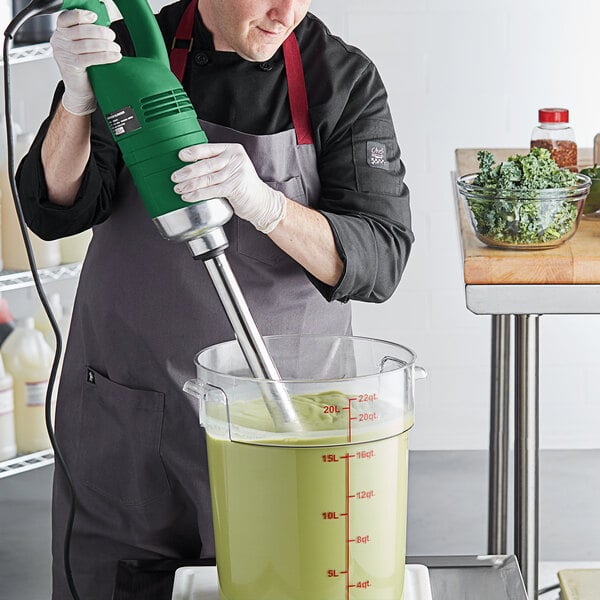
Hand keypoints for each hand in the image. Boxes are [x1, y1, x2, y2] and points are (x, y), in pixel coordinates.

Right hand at [50, 9, 121, 115]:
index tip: (95, 17)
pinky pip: (90, 58)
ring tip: (116, 48)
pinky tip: (115, 56)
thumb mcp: (82, 47)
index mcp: (60, 32)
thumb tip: (104, 26)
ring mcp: (63, 54)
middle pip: (80, 30)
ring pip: (86, 44)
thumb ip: (86, 35)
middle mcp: (59, 41)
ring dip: (105, 45)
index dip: (80, 15)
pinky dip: (105, 56)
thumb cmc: (83, 68)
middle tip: (112, 36)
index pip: (66, 18)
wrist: (79, 91)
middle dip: (100, 32)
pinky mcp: (71, 66)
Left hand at [172, 143, 286, 233]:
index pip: (208, 149)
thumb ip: (217, 163)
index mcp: (232, 150)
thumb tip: (189, 165)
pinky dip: (198, 194)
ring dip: (190, 184)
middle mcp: (235, 159)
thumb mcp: (232, 168)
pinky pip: (212, 190)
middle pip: (206, 164)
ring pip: (207, 178)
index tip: (180, 156)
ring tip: (178, 188)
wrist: (261, 201)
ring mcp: (236, 172)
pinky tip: (188, 196)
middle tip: (174, 177)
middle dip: (187, 171)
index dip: (192, 152)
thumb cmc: (243, 185)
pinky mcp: (235, 187)